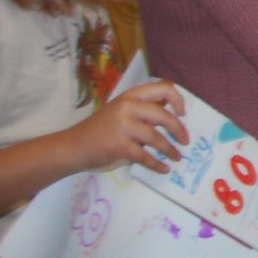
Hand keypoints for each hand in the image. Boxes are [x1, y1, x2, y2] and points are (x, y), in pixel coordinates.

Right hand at [72, 81, 188, 172]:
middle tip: (185, 140)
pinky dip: (157, 164)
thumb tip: (174, 111)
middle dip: (178, 130)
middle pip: (163, 115)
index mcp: (130, 96)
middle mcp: (127, 107)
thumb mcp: (121, 110)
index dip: (178, 99)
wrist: (72, 147)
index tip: (183, 113)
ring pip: (156, 138)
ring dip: (170, 150)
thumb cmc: (100, 129)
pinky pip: (145, 156)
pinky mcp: (119, 146)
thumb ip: (143, 109)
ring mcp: (122, 126)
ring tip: (177, 157)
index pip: (163, 88)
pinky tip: (163, 169)